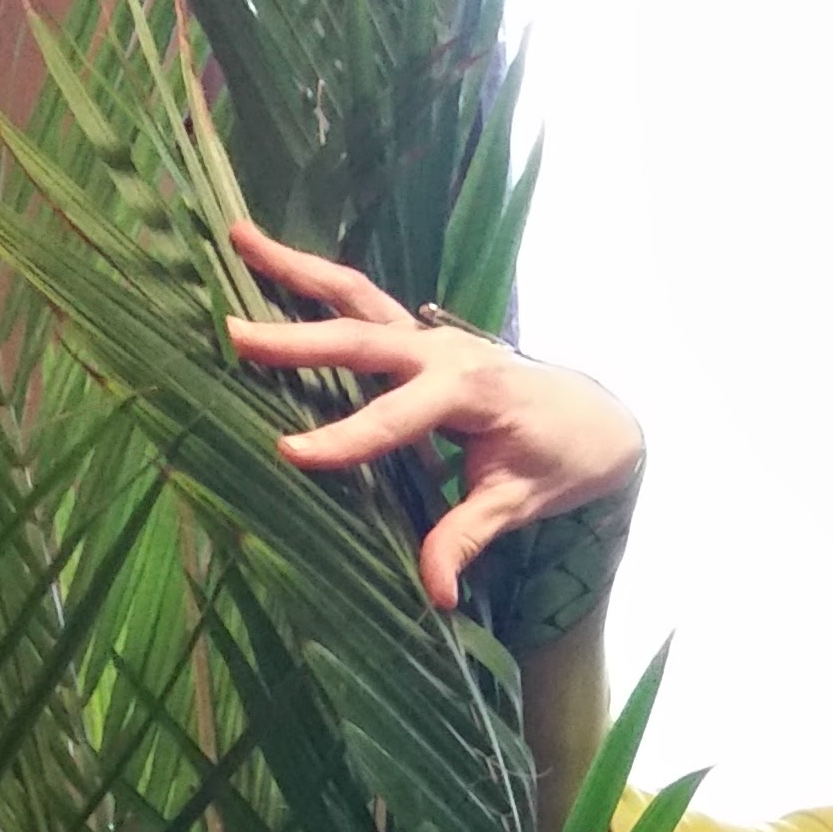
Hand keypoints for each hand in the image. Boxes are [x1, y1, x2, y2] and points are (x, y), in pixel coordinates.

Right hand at [224, 220, 641, 615]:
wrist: (597, 418)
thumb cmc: (559, 461)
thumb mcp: (518, 505)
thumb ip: (469, 539)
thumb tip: (437, 594)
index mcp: (473, 393)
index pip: (397, 418)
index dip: (345, 437)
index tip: (290, 450)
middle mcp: (446, 351)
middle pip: (364, 338)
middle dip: (298, 341)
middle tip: (235, 336)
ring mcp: (429, 334)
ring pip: (356, 294)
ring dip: (295, 267)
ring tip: (237, 236)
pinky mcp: (417, 333)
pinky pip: (361, 298)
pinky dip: (313, 277)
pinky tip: (264, 255)